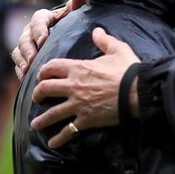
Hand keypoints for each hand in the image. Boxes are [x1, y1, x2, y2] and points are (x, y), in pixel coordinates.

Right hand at [11, 0, 86, 79]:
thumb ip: (77, 3)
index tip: (43, 41)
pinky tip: (26, 78)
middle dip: (29, 49)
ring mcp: (25, 45)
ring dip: (23, 61)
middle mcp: (30, 30)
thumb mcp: (74, 14)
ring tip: (29, 70)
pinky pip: (18, 64)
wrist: (67, 37)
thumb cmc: (71, 24)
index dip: (39, 31)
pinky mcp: (23, 58)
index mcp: (42, 18)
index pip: (37, 21)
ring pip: (18, 51)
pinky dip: (21, 70)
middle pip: (24, 39)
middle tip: (34, 59)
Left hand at [31, 27, 140, 148]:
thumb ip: (104, 40)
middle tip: (37, 98)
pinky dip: (59, 139)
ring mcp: (78, 105)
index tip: (42, 76)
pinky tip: (52, 143)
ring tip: (35, 125)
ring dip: (41, 121)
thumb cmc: (129, 69)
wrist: (139, 91)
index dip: (43, 71)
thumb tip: (97, 30)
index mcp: (79, 68)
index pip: (51, 67)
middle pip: (45, 89)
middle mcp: (73, 86)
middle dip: (37, 95)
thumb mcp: (118, 49)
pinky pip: (68, 131)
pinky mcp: (86, 120)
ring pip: (51, 114)